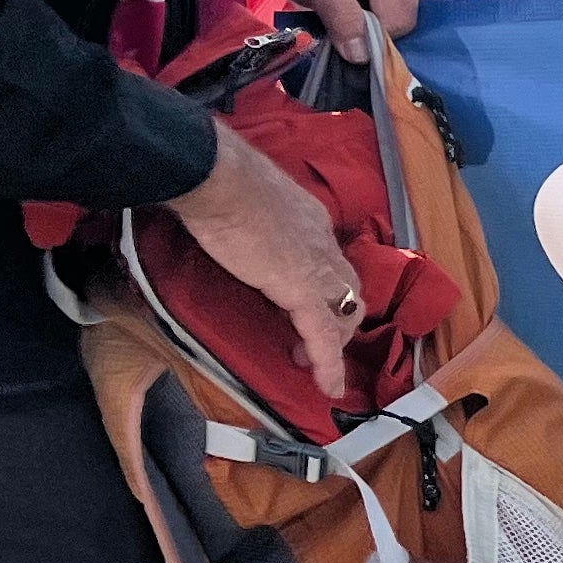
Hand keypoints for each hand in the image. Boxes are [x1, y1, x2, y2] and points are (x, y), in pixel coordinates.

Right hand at [171, 121, 360, 385]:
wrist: (217, 176)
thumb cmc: (216, 180)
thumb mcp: (241, 200)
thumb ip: (244, 216)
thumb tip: (221, 219)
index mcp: (308, 220)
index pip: (328, 258)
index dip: (324, 284)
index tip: (307, 303)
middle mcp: (322, 241)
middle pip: (347, 286)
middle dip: (338, 317)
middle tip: (311, 339)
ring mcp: (316, 265)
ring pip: (344, 311)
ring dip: (333, 340)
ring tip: (309, 361)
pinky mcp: (303, 289)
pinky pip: (325, 334)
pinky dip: (329, 363)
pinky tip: (327, 386)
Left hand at [253, 0, 431, 60]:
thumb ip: (341, 16)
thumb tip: (362, 57)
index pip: (398, 21)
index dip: (368, 34)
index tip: (337, 27)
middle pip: (406, 28)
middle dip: (371, 34)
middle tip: (340, 17)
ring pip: (405, 33)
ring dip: (373, 35)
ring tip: (347, 15)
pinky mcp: (407, 0)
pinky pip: (401, 31)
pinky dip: (377, 35)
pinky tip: (358, 20)